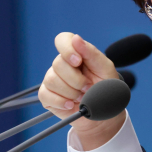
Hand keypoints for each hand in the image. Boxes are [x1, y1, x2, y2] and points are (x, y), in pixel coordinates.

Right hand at [38, 32, 125, 148]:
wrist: (103, 112)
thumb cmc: (105, 88)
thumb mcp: (105, 69)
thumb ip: (91, 53)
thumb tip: (76, 39)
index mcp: (76, 54)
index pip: (62, 40)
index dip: (67, 49)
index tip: (78, 61)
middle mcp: (62, 64)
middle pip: (58, 64)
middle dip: (76, 79)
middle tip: (88, 87)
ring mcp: (52, 79)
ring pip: (52, 80)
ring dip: (71, 92)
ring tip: (82, 97)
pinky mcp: (46, 95)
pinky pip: (46, 95)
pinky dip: (61, 102)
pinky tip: (71, 104)